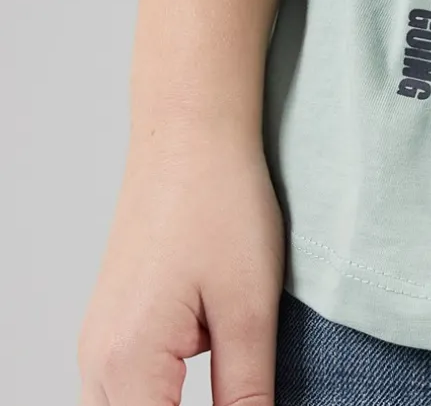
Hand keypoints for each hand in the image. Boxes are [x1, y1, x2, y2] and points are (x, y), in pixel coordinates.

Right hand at [78, 133, 284, 405]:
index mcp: (127, 362)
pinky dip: (163, 394)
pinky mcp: (117, 316)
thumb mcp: (248, 308)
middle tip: (242, 395)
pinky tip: (205, 368)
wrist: (191, 134)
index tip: (248, 405)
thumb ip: (246, 393)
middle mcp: (99, 357)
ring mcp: (103, 336)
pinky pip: (128, 382)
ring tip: (230, 380)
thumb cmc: (219, 203)